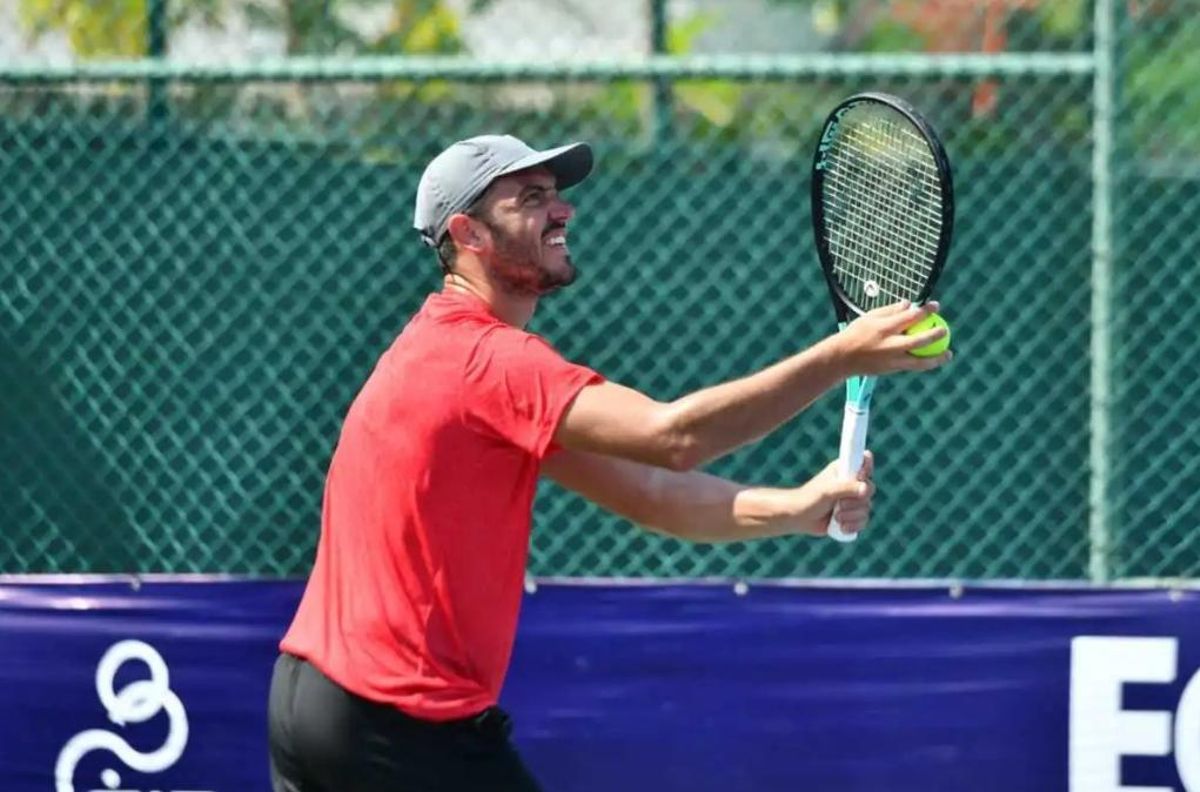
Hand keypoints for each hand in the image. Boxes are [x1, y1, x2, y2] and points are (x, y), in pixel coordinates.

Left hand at [792, 451, 875, 536]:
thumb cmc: (810, 498)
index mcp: (846, 469)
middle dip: (855, 501)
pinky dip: (853, 525)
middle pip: (870, 489)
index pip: (865, 460)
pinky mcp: (853, 514)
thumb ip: (847, 488)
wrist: (800, 517)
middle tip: (839, 504)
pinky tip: (841, 526)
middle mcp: (853, 482)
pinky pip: (863, 521)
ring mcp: (854, 499)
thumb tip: (866, 489)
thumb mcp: (828, 491)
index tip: (858, 478)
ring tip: (835, 517)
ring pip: (867, 508)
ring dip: (851, 515)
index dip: (866, 469)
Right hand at [832, 301, 950, 375]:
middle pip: (919, 340)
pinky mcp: (891, 369)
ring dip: (936, 359)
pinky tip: (930, 360)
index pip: (910, 317)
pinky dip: (923, 363)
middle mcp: (890, 345)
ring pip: (919, 361)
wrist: (842, 358)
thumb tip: (909, 304)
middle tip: (946, 330)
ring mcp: (891, 360)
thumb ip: (890, 310)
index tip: (935, 306)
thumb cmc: (856, 333)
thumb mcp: (870, 317)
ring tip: (948, 355)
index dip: (926, 311)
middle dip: (935, 335)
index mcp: (885, 328)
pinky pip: (912, 366)